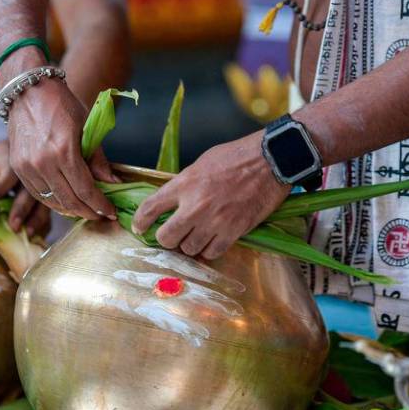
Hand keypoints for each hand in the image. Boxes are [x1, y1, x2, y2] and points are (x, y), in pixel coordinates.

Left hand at [0, 140, 50, 236]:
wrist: (16, 156)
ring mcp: (43, 185)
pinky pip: (52, 210)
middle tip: (13, 225)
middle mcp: (31, 173)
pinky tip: (37, 234)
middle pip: (29, 190)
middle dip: (21, 208)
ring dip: (36, 218)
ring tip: (28, 232)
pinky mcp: (50, 197)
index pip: (8, 174)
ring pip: (44, 201)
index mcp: (13, 161)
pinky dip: (45, 224)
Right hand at [6, 78, 117, 220]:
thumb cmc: (60, 104)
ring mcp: (27, 167)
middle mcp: (43, 162)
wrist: (28, 90)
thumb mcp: (86, 127)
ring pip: (52, 200)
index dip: (100, 205)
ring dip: (71, 210)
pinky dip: (53, 201)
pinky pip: (37, 193)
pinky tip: (65, 202)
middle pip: (69, 200)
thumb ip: (98, 159)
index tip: (110, 212)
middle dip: (88, 211)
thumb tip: (112, 183)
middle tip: (100, 215)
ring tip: (85, 210)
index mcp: (64, 150)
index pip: (86, 190)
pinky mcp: (18, 167)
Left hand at [132, 132, 290, 259]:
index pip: (150, 208)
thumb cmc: (235, 157)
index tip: (139, 228)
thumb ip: (184, 184)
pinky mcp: (233, 231)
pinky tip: (211, 242)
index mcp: (183, 184)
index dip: (139, 222)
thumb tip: (173, 201)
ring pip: (188, 248)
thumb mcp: (200, 165)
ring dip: (189, 245)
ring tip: (196, 236)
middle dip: (165, 239)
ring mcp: (214, 221)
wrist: (269, 160)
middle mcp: (195, 205)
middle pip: (166, 237)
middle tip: (171, 235)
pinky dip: (208, 250)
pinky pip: (211, 252)